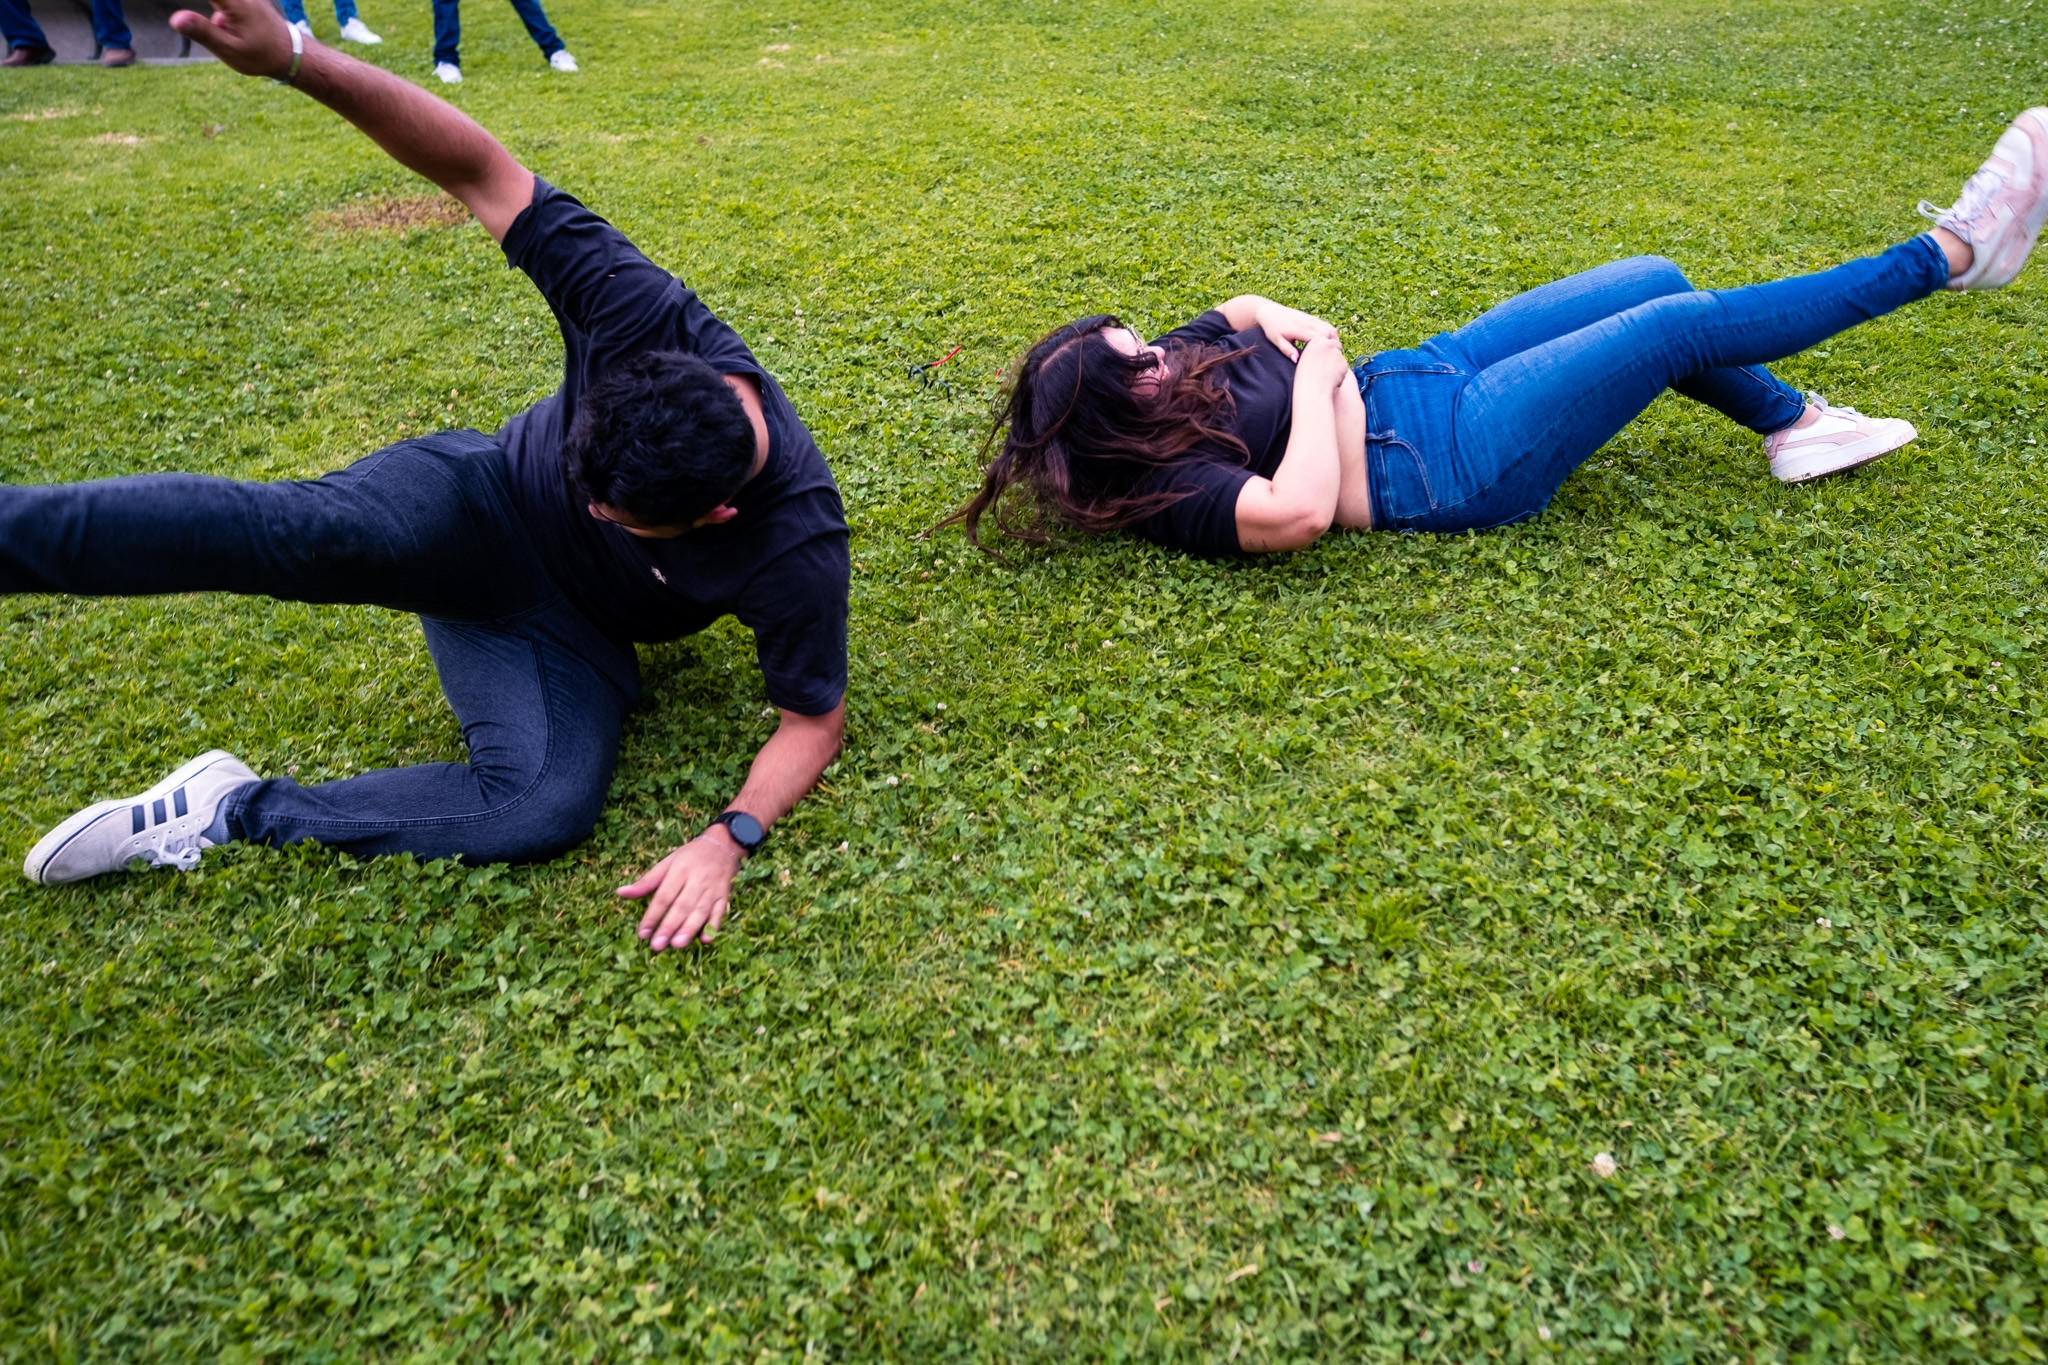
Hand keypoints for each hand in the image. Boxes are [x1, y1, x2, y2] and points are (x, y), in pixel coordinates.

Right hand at [170, 0, 292, 79]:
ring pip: (221, 1)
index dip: (187, 1)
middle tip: (212, 29)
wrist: (290, 54)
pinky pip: (225, 1)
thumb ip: (203, 33)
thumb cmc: (261, 55)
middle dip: (211, 21)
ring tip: (222, 34)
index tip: (179, 12)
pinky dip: (220, 5)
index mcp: (235, 2)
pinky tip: (230, 32)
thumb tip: (175, 19)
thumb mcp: (231, 50)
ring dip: (217, 21)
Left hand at [618, 829, 743, 951]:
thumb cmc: (689, 857)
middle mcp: (697, 880)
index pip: (664, 896)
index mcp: (680, 870)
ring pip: (700, 911)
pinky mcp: (724, 896)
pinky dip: (713, 926)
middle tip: (657, 945)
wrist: (722, 847)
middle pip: (682, 905)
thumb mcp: (666, 863)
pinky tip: (706, 939)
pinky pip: (719, 912)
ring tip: (677, 945)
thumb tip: (621, 893)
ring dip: (689, 929)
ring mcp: (712, 889)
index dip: (653, 915)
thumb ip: (646, 881)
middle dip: (669, 926)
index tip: (642, 933)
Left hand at [1254, 301, 1339, 361]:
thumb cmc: (1272, 329)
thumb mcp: (1276, 340)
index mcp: (1299, 329)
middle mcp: (1307, 322)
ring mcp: (1311, 319)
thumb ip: (1287, 350)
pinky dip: (1331, 334)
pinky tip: (1328, 344)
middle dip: (1333, 344)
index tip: (1327, 359)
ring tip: (1332, 352)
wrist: (1270, 312)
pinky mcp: (1312, 318)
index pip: (1319, 338)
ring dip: (1334, 339)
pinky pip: (1327, 325)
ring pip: (1330, 328)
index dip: (1326, 348)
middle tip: (1333, 357)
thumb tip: (1296, 360)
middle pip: (1328, 332)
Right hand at [1294, 333, 1349, 392]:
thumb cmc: (1305, 377)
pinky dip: (1339, 373)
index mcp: (1316, 340)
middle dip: (1332, 355)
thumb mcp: (1306, 358)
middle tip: (1322, 368)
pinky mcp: (1344, 363)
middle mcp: (1328, 344)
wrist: (1311, 391)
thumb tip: (1330, 340)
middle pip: (1335, 347)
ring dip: (1335, 365)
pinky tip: (1330, 379)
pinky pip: (1343, 367)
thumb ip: (1317, 349)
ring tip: (1324, 375)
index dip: (1324, 349)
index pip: (1326, 339)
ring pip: (1340, 358)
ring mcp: (1337, 353)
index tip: (1319, 359)